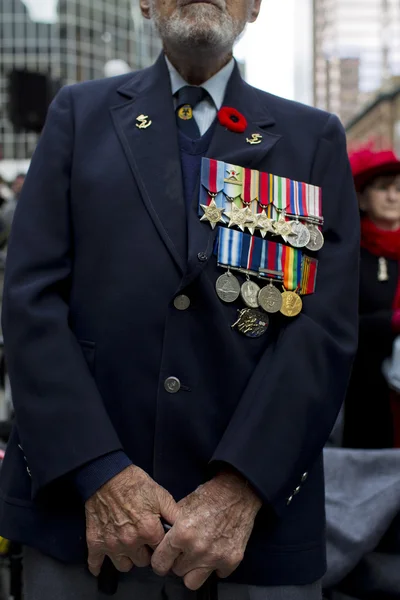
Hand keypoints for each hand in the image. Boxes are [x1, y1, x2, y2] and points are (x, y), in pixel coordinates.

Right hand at [85, 465, 177, 576]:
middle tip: (143, 540)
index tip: (158, 540)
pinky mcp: (95, 543)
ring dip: (127, 558)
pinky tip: (102, 563)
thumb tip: (183, 529)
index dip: (161, 545)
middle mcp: (131, 542)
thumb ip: (174, 514)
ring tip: (127, 545)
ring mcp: (112, 545)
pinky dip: (98, 566)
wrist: (107, 476)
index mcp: (149, 531)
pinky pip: (96, 565)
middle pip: (143, 561)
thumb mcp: (161, 495)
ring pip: (124, 566)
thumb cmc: (135, 484)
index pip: (161, 551)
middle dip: (145, 552)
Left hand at [151, 469, 261, 589]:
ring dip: (193, 570)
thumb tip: (160, 541)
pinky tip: (216, 550)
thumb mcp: (183, 507)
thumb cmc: (210, 496)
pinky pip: (217, 574)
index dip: (160, 560)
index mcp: (182, 533)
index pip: (160, 563)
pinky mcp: (231, 560)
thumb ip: (170, 527)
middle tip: (184, 551)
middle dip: (178, 562)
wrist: (237, 492)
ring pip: (193, 582)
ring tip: (198, 556)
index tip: (163, 559)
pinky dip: (215, 565)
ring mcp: (215, 557)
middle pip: (177, 571)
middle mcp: (197, 549)